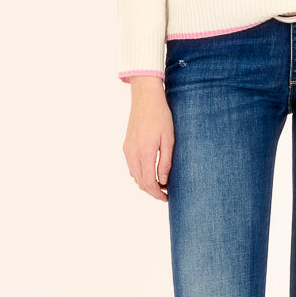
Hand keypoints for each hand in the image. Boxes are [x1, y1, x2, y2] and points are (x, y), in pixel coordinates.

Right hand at [123, 76, 173, 200]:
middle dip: (152, 191)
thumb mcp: (169, 139)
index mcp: (145, 152)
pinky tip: (151, 172)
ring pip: (134, 176)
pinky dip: (140, 174)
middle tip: (165, 194)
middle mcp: (133, 153)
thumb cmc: (161, 116)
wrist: (145, 99)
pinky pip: (131, 167)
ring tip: (160, 183)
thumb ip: (166, 161)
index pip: (149, 182)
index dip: (157, 193)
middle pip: (140, 182)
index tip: (167, 197)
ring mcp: (127, 150)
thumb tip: (163, 181)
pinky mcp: (126, 146)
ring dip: (146, 183)